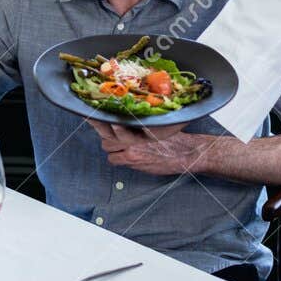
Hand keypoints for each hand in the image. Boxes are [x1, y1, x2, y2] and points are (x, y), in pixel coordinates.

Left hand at [89, 119, 211, 177]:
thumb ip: (139, 122)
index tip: (94, 117)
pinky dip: (119, 160)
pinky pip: (116, 161)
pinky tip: (127, 156)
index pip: (111, 122)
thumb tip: (124, 118)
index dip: (101, 121)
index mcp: (137, 125)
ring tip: (120, 146)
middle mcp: (132, 139)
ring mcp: (132, 152)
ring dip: (112, 149)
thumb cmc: (173, 138)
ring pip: (108, 151)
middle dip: (106, 137)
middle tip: (110, 134)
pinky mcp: (134, 163)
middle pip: (105, 138)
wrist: (186, 153)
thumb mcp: (156, 124)